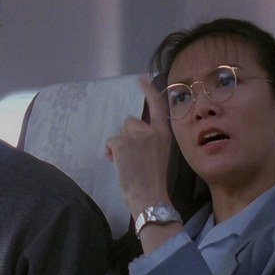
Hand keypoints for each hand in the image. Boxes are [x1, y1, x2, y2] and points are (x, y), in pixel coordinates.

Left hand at [105, 75, 173, 215]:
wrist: (150, 196)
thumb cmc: (154, 181)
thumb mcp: (158, 155)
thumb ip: (149, 142)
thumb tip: (130, 137)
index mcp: (164, 134)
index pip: (157, 105)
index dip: (148, 90)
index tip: (141, 79)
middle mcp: (152, 131)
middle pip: (130, 122)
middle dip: (127, 136)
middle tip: (132, 158)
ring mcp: (137, 135)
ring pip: (119, 132)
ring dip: (118, 145)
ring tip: (126, 163)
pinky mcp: (122, 142)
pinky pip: (110, 142)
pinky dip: (111, 153)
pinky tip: (118, 165)